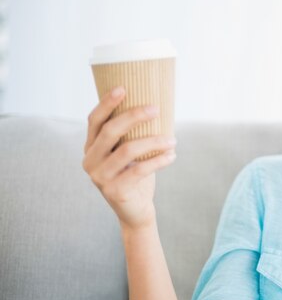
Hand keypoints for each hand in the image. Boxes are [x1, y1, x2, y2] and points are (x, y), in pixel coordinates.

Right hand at [82, 86, 176, 229]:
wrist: (135, 212)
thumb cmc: (135, 176)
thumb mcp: (129, 153)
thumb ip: (132, 135)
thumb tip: (156, 107)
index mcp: (91, 147)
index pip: (95, 120)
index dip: (107, 103)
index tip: (122, 88)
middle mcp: (90, 160)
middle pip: (110, 131)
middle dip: (134, 116)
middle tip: (156, 109)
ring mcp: (100, 177)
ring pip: (127, 150)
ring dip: (154, 141)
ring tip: (172, 139)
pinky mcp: (115, 191)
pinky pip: (140, 169)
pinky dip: (159, 160)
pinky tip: (172, 155)